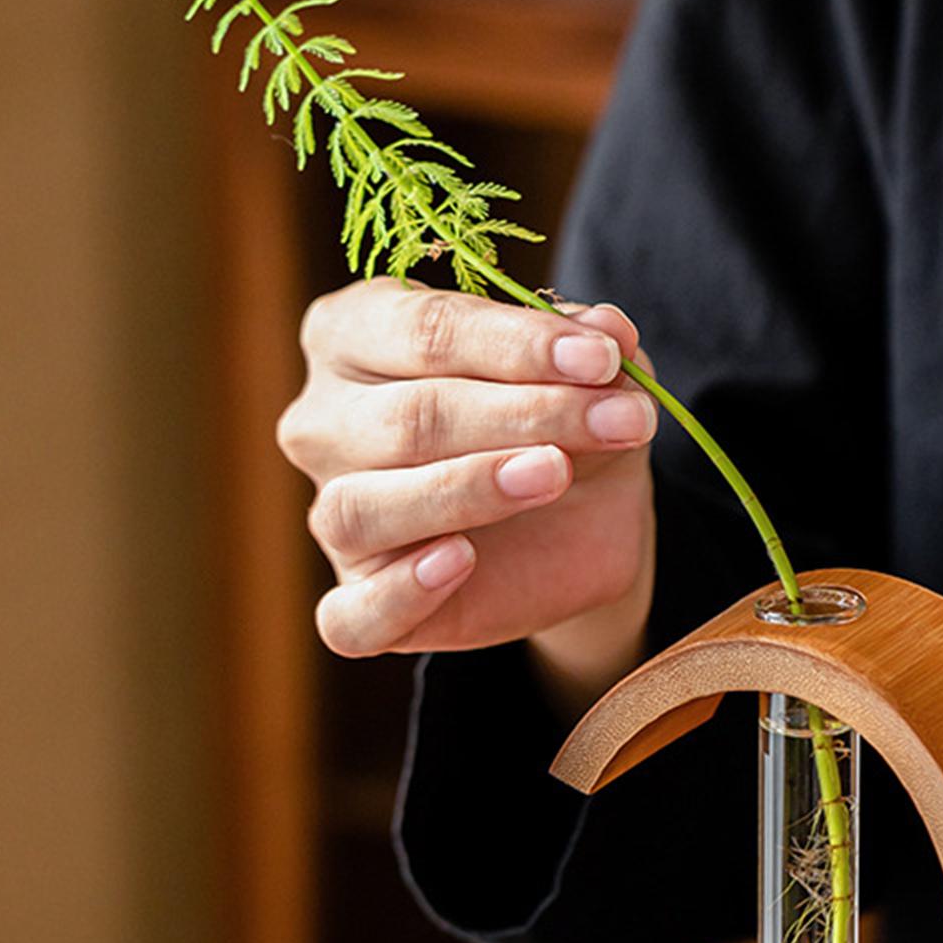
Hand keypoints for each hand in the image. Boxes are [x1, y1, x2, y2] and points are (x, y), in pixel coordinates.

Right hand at [278, 278, 657, 691]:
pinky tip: (461, 561)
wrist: (580, 523)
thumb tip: (610, 328)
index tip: (602, 357)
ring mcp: (331, 513)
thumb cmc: (562, 423)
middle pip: (408, 417)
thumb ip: (593, 349)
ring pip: (367, 507)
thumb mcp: (594, 379)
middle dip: (523, 415)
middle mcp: (324, 421)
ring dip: (468, 489)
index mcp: (355, 334)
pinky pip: (351, 614)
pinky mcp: (354, 598)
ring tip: (556, 474)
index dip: (518, 343)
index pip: (427, 329)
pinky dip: (401, 592)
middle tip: (618, 421)